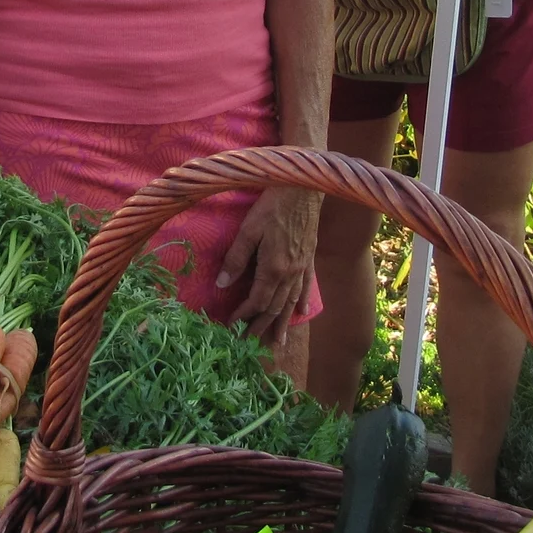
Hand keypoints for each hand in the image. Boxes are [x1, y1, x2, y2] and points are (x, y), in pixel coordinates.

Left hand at [217, 186, 321, 349]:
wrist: (303, 187)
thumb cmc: (272, 205)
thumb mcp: (248, 229)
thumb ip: (236, 258)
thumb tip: (223, 284)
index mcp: (273, 268)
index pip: (257, 301)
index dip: (244, 315)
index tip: (231, 325)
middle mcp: (290, 273)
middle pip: (274, 307)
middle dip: (261, 326)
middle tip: (251, 344)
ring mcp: (302, 267)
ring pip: (291, 302)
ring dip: (283, 322)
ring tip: (278, 341)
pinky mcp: (309, 257)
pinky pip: (307, 286)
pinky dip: (303, 301)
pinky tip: (302, 313)